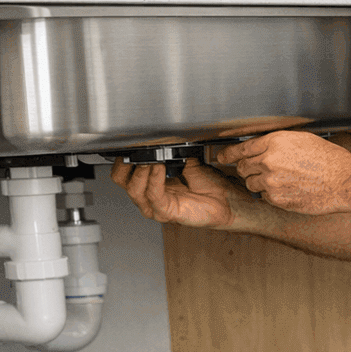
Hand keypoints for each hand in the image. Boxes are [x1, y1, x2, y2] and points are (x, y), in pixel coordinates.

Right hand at [111, 156, 247, 228]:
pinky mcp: (167, 213)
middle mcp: (150, 197)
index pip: (124, 173)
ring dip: (140, 171)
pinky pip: (153, 195)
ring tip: (150, 158)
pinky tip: (159, 166)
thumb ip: (173, 153)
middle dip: (126, 164)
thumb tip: (164, 138)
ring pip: (134, 190)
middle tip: (136, 151)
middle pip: (122, 182)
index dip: (123, 158)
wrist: (228, 202)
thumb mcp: (188, 162)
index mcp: (152, 185)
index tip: (130, 144)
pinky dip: (154, 179)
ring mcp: (156, 207)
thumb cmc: (212, 187)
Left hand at [220, 131, 350, 215]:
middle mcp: (269, 161)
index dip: (229, 153)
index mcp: (275, 142)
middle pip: (243, 167)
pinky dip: (272, 195)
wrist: (344, 182)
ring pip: (252, 184)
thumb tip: (263, 147)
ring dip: (260, 183)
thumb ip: (278, 143)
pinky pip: (265, 197)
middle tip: (258, 171)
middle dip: (247, 169)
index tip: (223, 156)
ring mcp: (272, 181)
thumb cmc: (329, 160)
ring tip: (280, 181)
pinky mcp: (277, 199)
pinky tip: (289, 190)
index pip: (242, 148)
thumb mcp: (302, 140)